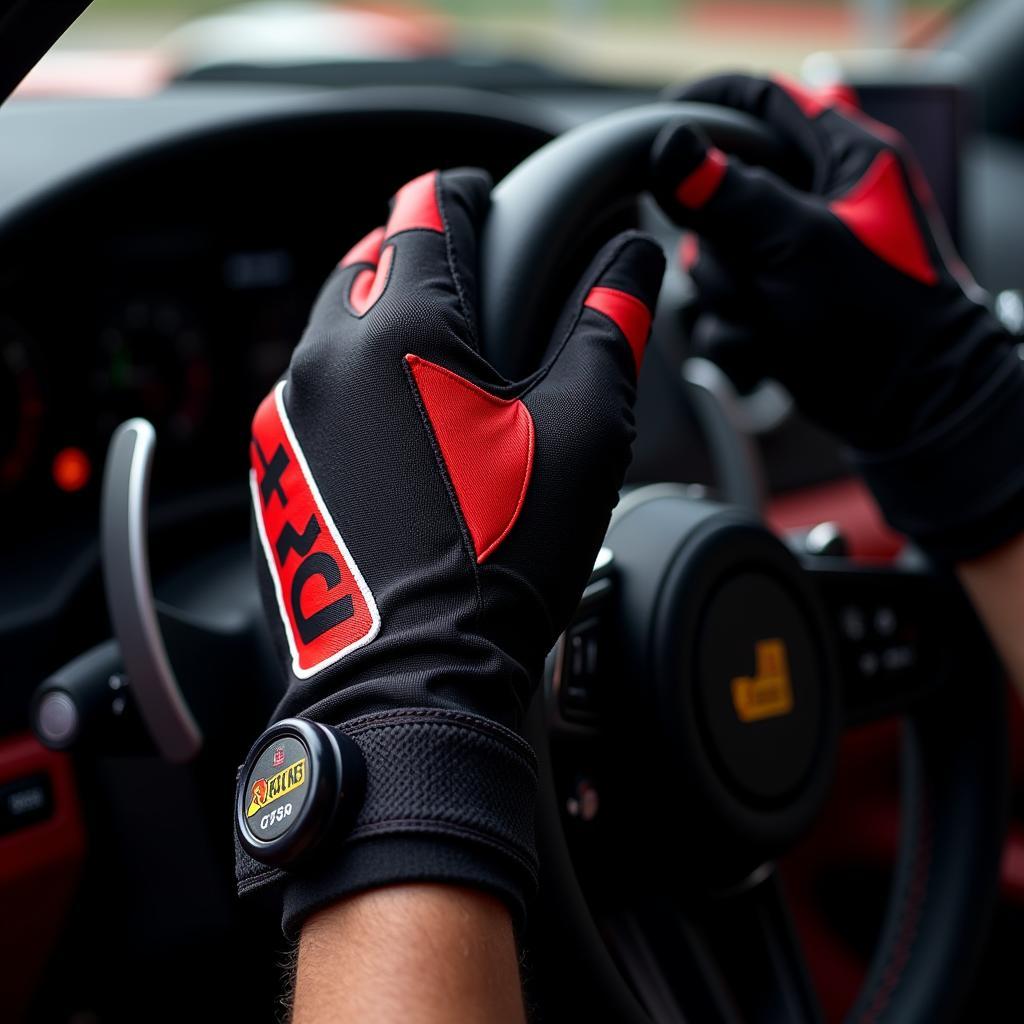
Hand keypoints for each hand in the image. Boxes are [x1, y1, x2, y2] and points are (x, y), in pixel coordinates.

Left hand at [239, 167, 663, 932]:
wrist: (414, 671)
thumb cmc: (502, 555)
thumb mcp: (584, 431)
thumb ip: (609, 326)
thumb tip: (634, 260)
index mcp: (401, 327)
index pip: (425, 212)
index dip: (463, 195)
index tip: (482, 198)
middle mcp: (323, 358)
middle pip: (368, 262)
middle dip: (417, 257)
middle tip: (469, 282)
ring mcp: (284, 416)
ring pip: (330, 327)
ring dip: (379, 321)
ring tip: (434, 360)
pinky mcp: (271, 467)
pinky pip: (308, 393)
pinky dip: (349, 385)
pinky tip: (393, 430)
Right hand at [651, 73, 1023, 559]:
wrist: (907, 406)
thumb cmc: (879, 320)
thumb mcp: (798, 245)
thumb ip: (731, 196)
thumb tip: (673, 149)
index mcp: (842, 158)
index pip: (759, 102)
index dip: (705, 111)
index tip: (659, 137)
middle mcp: (813, 200)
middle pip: (722, 190)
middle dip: (716, 240)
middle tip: (740, 268)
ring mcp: (792, 255)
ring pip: (715, 255)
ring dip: (726, 294)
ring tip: (765, 316)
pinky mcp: (778, 301)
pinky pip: (724, 302)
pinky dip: (734, 327)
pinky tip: (764, 342)